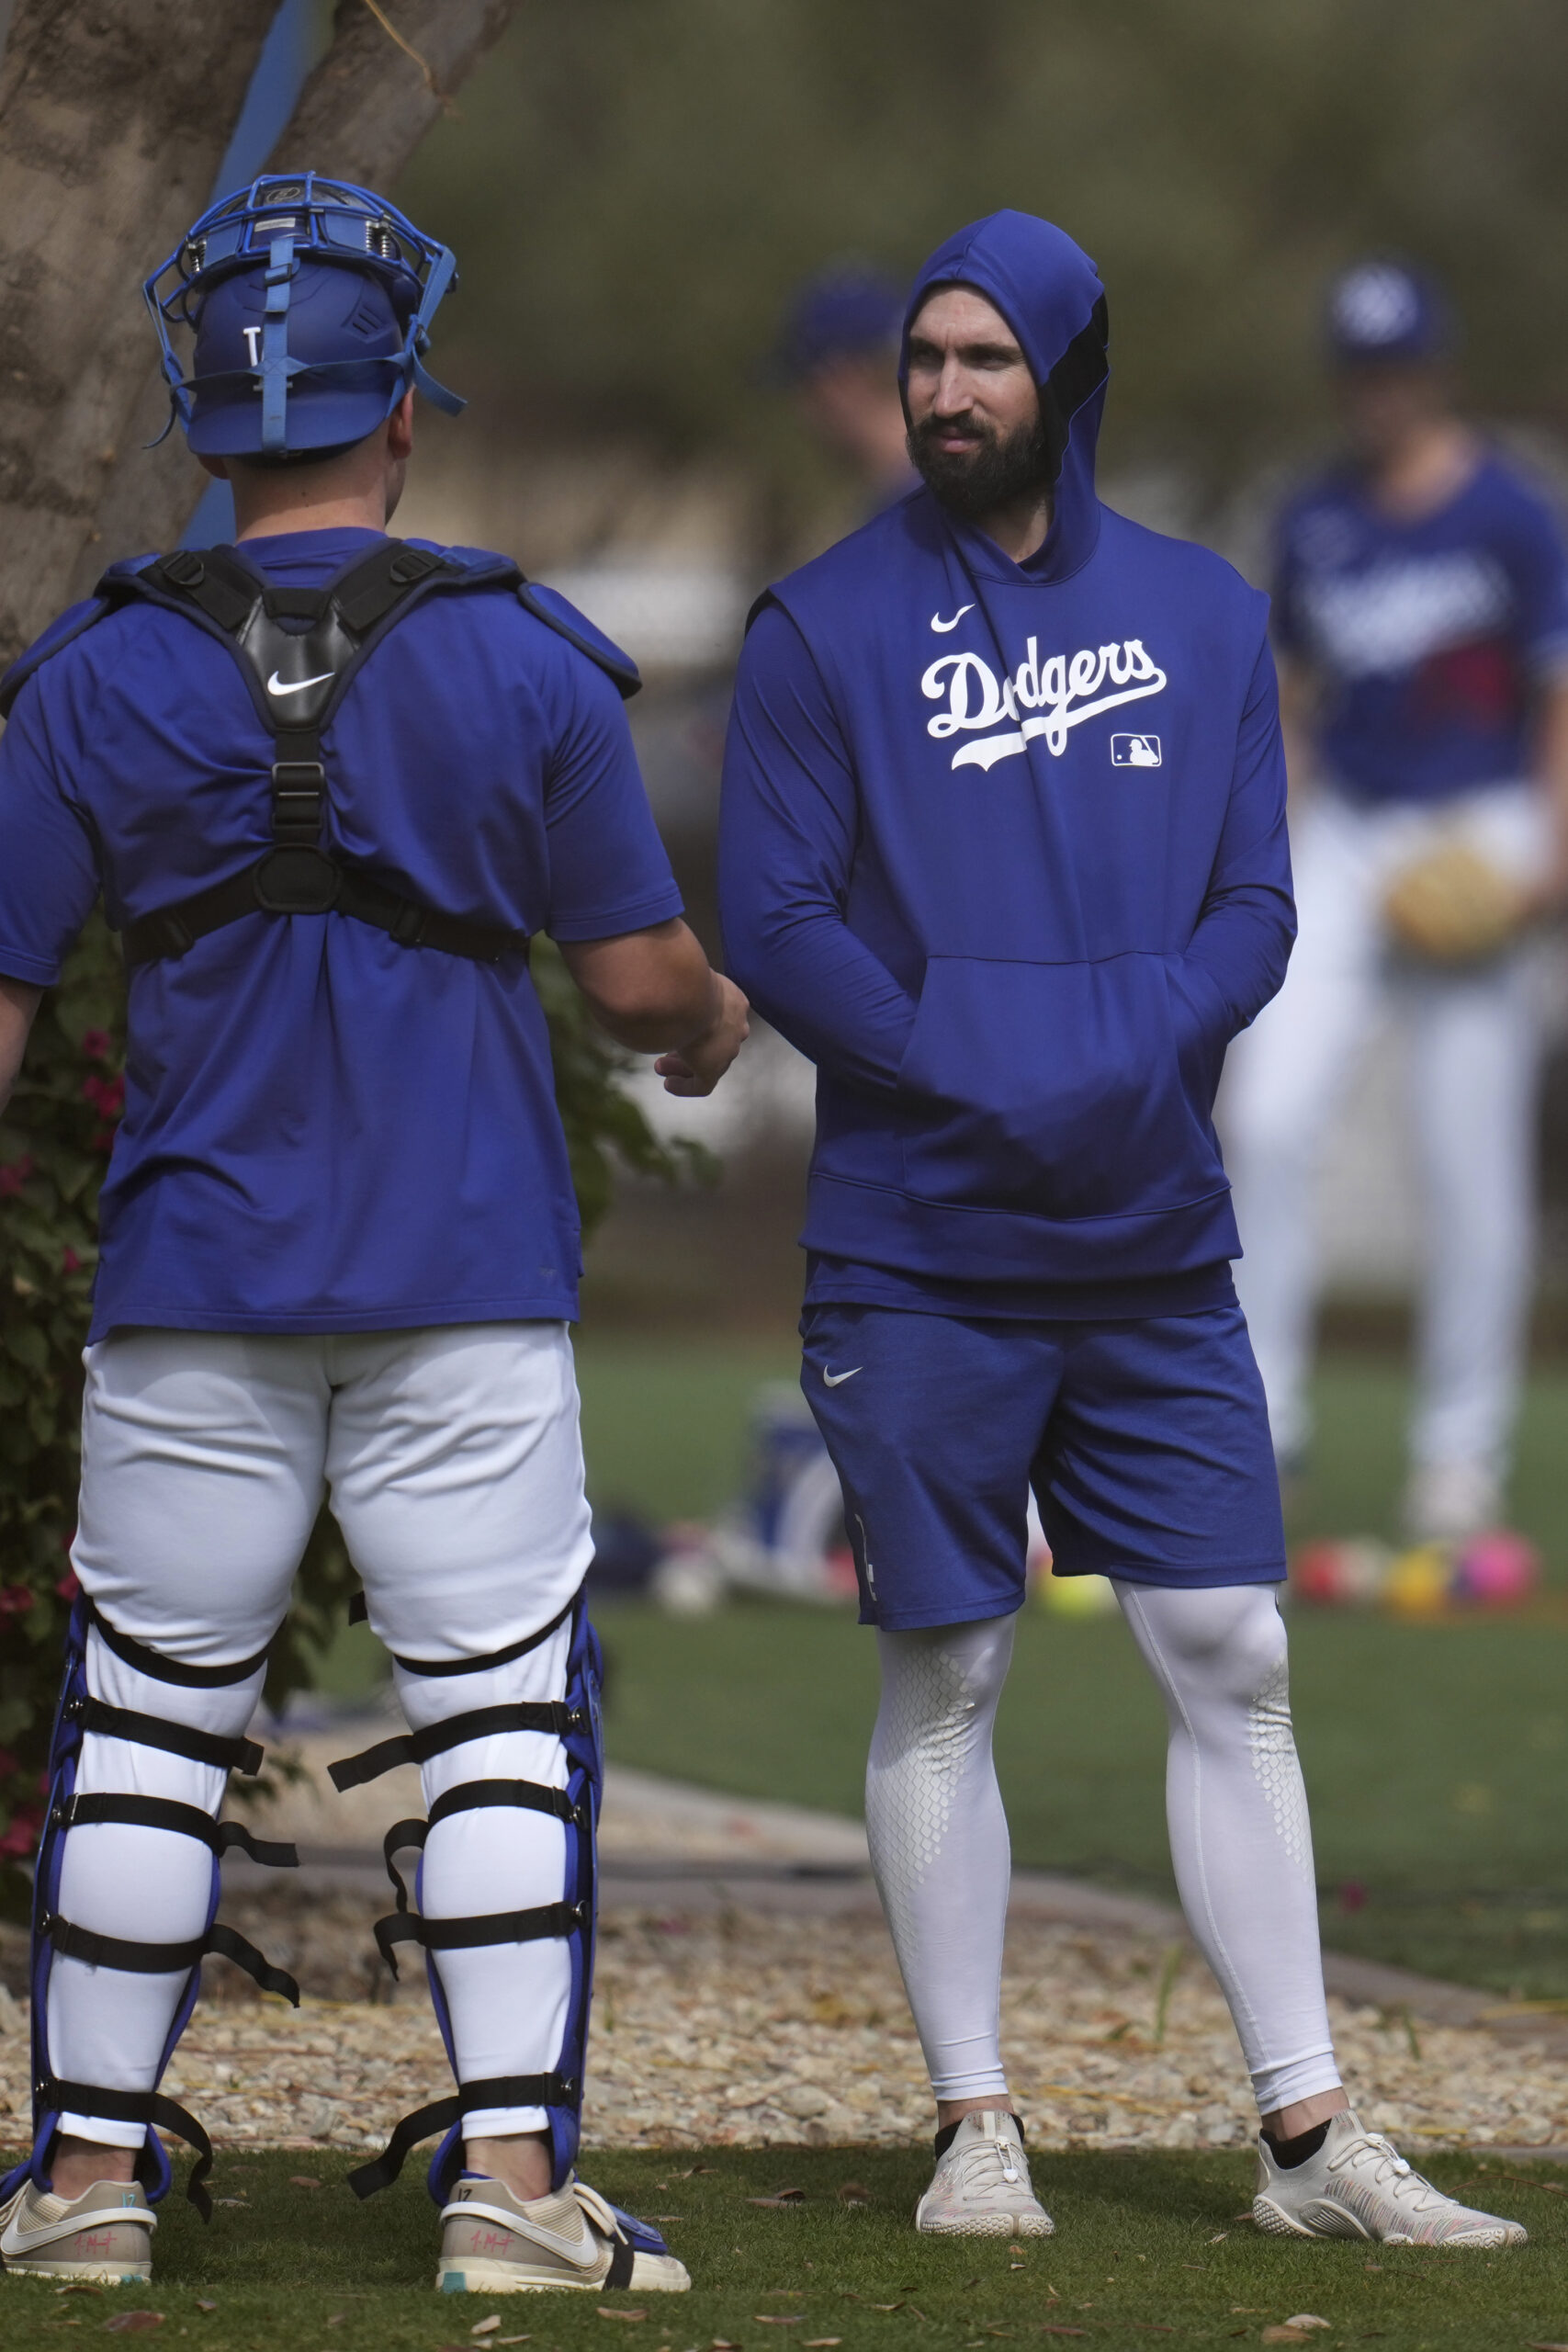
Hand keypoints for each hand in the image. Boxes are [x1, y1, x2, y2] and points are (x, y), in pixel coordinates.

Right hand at [654, 974, 749, 1095]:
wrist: (688, 994)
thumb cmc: (677, 976)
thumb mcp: (682, 973)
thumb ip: (676, 977)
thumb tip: (658, 973)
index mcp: (734, 1000)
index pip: (722, 1015)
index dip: (700, 1021)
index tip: (680, 1022)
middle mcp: (736, 1026)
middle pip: (716, 1041)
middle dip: (693, 1045)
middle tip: (670, 1044)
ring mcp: (727, 1049)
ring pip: (709, 1063)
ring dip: (685, 1065)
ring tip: (660, 1066)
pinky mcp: (713, 1069)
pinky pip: (703, 1085)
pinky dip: (686, 1086)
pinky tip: (669, 1084)